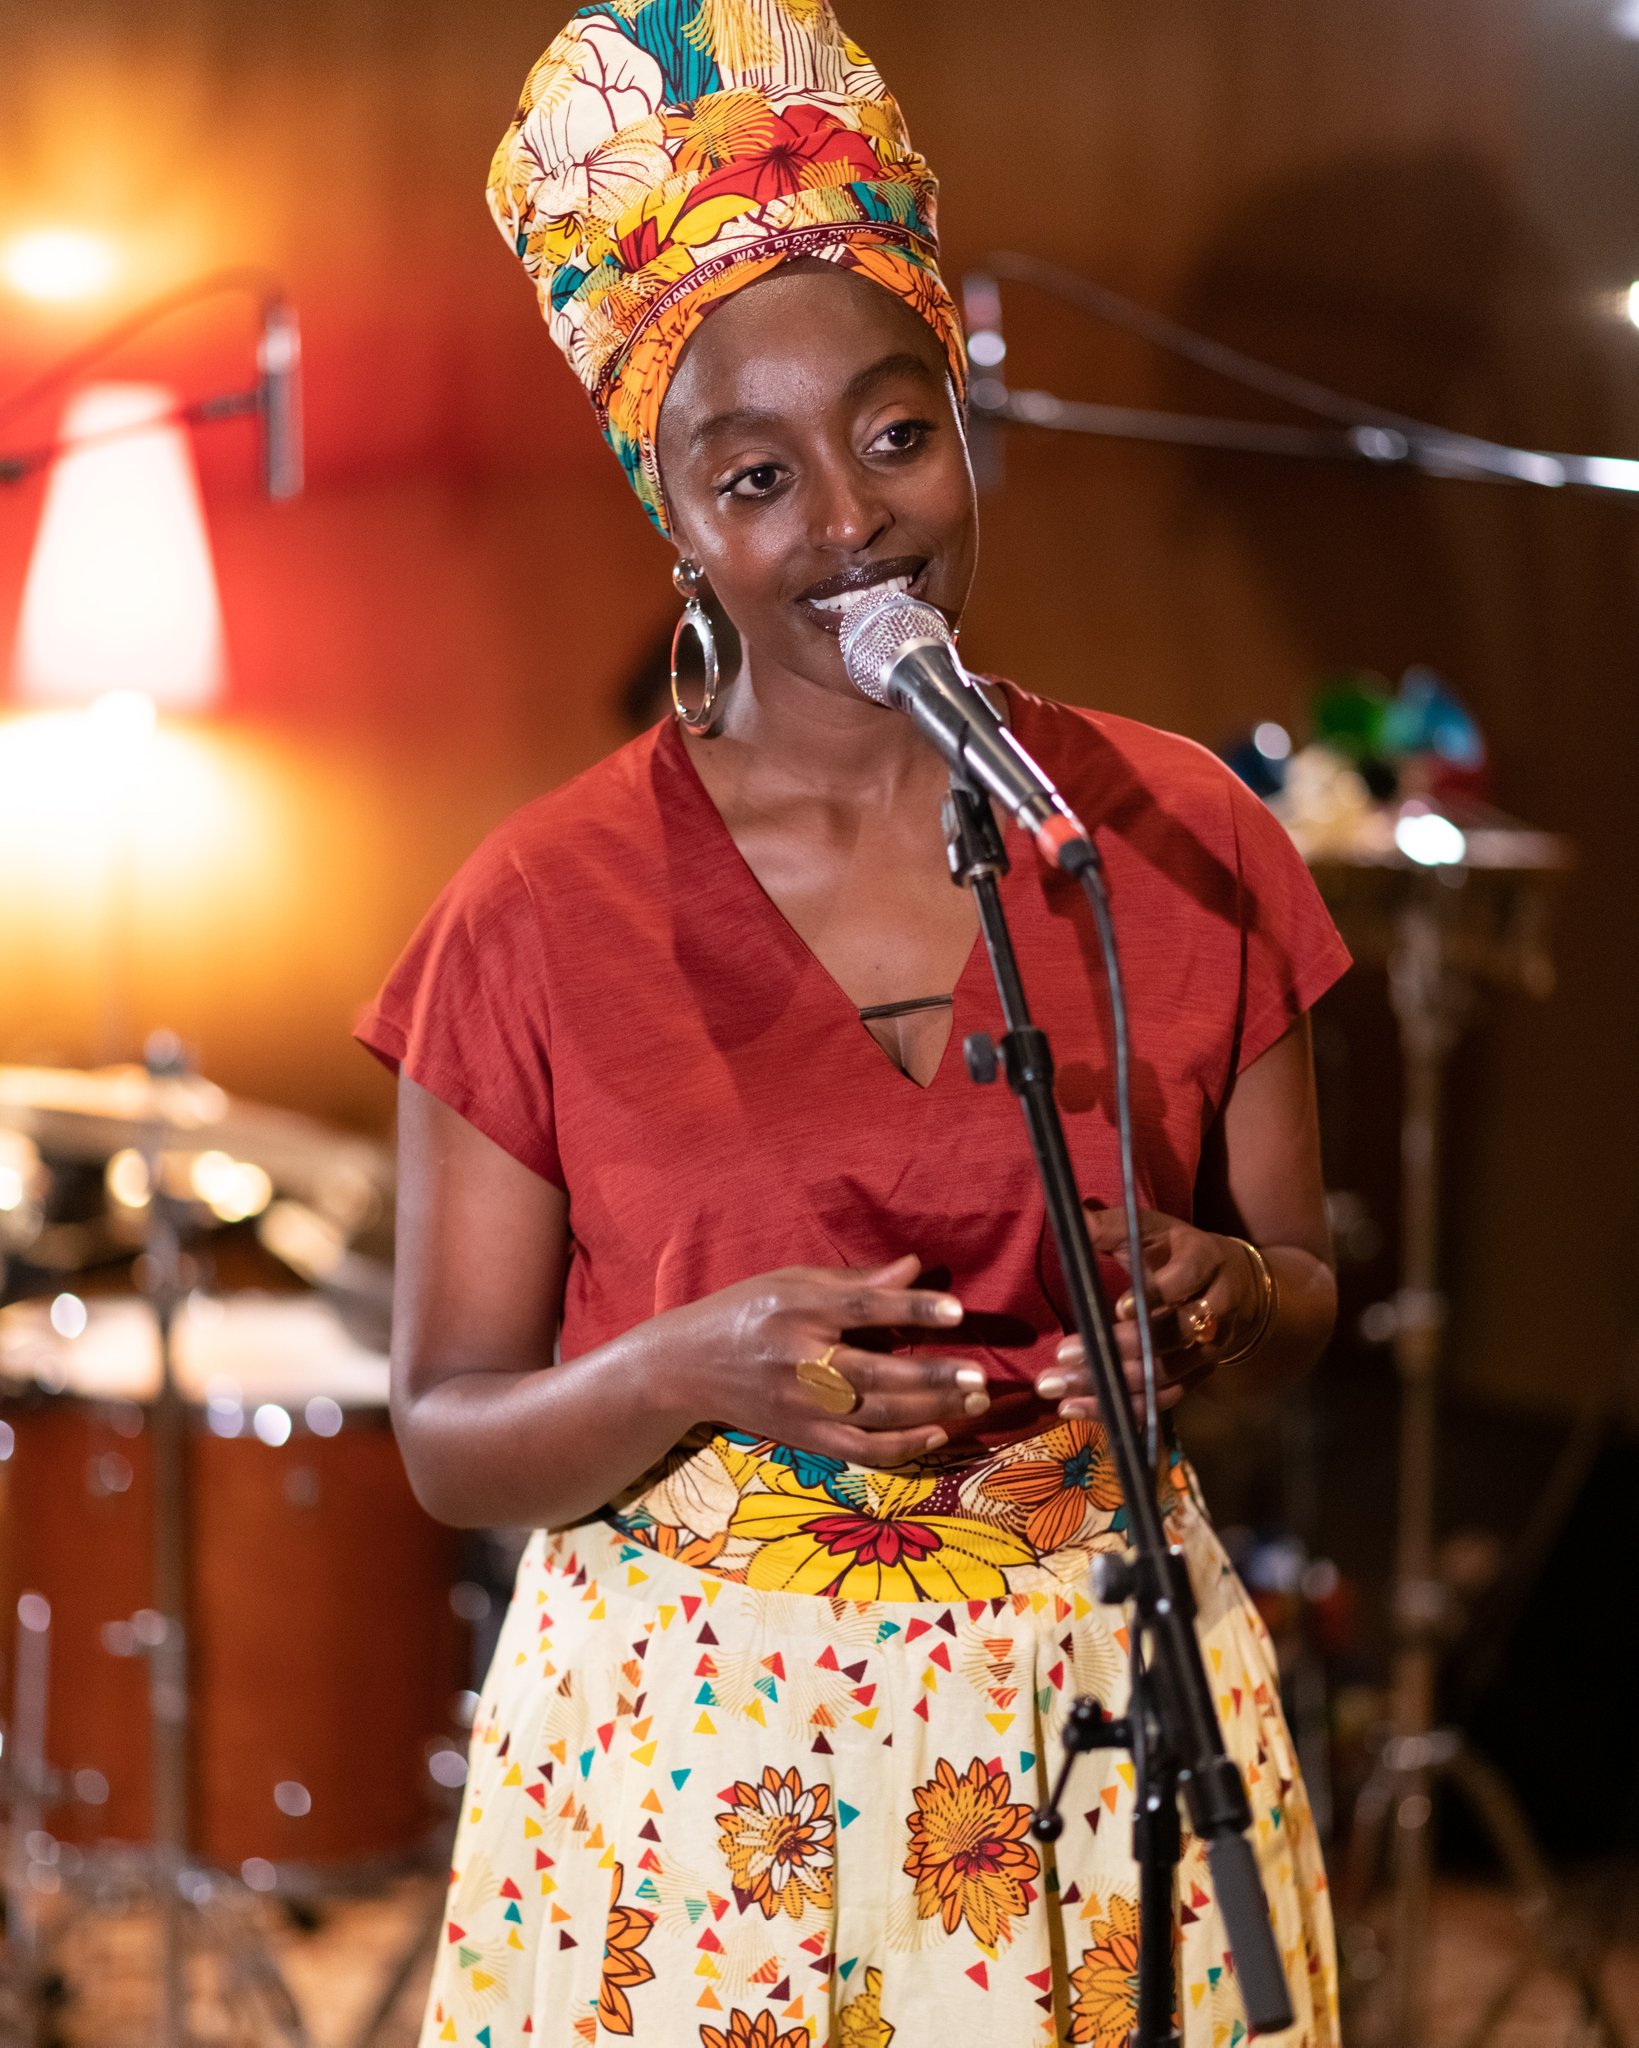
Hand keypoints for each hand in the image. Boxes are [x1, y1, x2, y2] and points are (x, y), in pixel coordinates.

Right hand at [673, 1254, 992, 1469]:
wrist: (686, 1368)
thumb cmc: (746, 1312)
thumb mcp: (792, 1282)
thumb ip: (855, 1282)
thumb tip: (915, 1268)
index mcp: (796, 1311)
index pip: (860, 1309)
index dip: (910, 1310)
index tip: (955, 1311)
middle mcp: (798, 1361)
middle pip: (874, 1373)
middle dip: (932, 1377)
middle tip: (979, 1376)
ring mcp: (801, 1407)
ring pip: (875, 1416)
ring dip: (931, 1412)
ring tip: (974, 1400)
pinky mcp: (803, 1438)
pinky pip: (861, 1450)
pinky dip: (904, 1447)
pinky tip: (939, 1433)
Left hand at [1032, 1207, 1263, 1420]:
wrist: (1234, 1282)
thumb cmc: (1175, 1251)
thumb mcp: (1150, 1228)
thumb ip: (1111, 1225)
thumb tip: (1072, 1215)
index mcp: (1203, 1261)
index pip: (1184, 1280)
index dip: (1155, 1295)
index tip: (1117, 1308)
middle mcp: (1214, 1308)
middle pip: (1172, 1335)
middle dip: (1119, 1348)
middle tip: (1062, 1357)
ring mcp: (1209, 1348)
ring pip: (1165, 1373)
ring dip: (1112, 1387)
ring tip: (1059, 1393)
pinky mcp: (1198, 1375)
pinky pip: (1163, 1399)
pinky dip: (1123, 1407)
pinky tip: (1079, 1408)